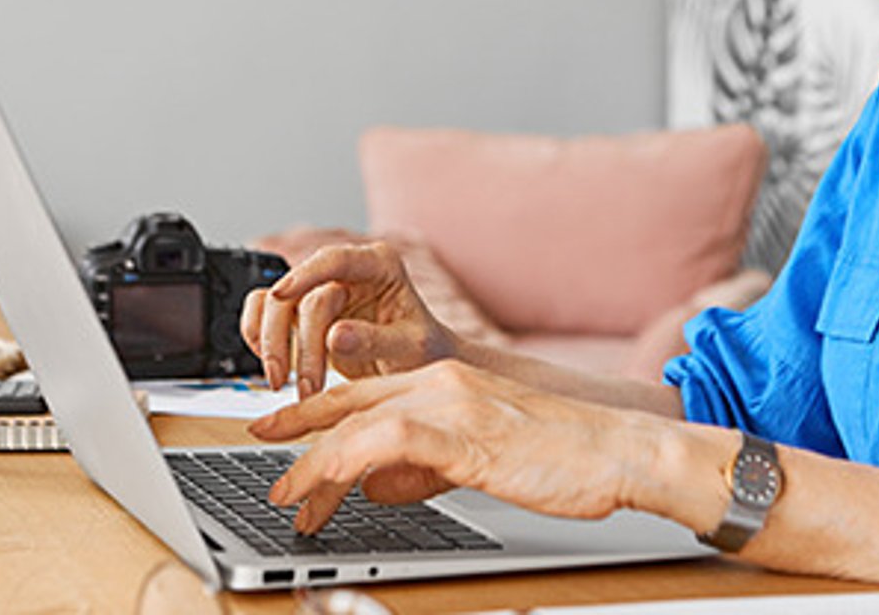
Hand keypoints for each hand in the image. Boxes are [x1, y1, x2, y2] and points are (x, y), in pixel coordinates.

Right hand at [240, 242, 458, 397]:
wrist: (420, 365)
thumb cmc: (423, 349)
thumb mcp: (411, 347)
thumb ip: (377, 340)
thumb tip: (335, 336)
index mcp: (379, 265)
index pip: (335, 259)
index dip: (305, 274)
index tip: (282, 295)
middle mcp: (346, 272)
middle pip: (298, 292)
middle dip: (288, 339)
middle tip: (293, 383)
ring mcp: (321, 290)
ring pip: (274, 303)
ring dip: (271, 344)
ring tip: (282, 383)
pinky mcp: (302, 311)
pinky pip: (265, 313)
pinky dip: (258, 336)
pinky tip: (270, 364)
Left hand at [249, 361, 659, 533]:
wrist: (619, 452)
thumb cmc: (568, 460)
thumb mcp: (485, 460)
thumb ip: (429, 466)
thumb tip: (379, 487)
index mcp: (451, 382)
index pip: (368, 391)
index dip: (318, 409)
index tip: (282, 425)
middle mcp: (443, 382)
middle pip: (350, 400)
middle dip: (298, 425)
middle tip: (258, 441)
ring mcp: (450, 402)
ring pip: (356, 424)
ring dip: (312, 463)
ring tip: (289, 495)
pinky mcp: (460, 430)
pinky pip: (382, 443)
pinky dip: (342, 464)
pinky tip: (324, 486)